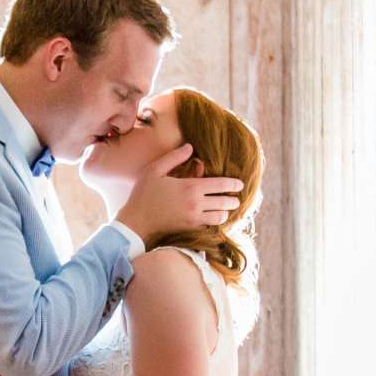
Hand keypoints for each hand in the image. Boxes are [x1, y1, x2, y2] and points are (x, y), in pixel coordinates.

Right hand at [114, 143, 242, 243]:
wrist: (136, 221)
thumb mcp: (154, 170)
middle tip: (235, 198)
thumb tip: (190, 147)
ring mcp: (194, 218)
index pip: (221, 185)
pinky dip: (215, 222)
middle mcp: (196, 203)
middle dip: (233, 200)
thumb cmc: (143, 194)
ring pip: (220, 217)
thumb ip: (174, 157)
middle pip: (225, 202)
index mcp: (190, 187)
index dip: (234, 184)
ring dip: (225, 212)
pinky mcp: (190, 228)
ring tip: (225, 208)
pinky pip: (210, 226)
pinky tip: (213, 217)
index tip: (240, 184)